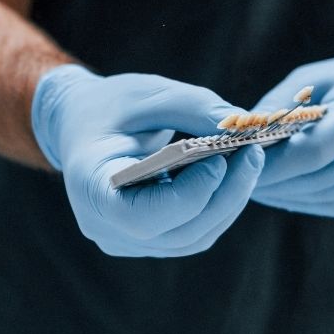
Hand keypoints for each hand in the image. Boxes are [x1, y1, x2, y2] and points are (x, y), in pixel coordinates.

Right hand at [32, 65, 264, 256]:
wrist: (79, 124)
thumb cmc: (110, 105)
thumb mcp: (147, 93)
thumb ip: (194, 106)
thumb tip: (245, 125)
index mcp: (88, 186)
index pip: (140, 216)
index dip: (186, 197)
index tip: (218, 162)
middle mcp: (102, 224)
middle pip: (176, 232)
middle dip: (223, 196)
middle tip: (253, 153)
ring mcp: (122, 239)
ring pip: (191, 238)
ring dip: (228, 202)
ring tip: (249, 159)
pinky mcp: (144, 240)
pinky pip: (191, 233)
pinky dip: (218, 206)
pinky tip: (232, 173)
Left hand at [248, 53, 333, 219]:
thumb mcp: (311, 79)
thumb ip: (276, 107)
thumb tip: (239, 133)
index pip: (309, 153)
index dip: (270, 160)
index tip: (236, 157)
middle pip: (306, 180)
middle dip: (265, 175)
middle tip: (231, 167)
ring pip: (310, 195)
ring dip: (278, 187)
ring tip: (249, 173)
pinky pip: (322, 203)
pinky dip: (297, 192)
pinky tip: (281, 180)